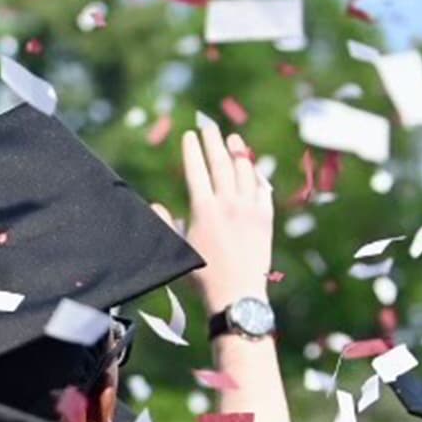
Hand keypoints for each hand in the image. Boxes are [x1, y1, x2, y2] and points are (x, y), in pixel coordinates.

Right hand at [177, 115, 273, 307]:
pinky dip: (256, 175)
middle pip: (220, 163)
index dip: (192, 150)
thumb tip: (156, 205)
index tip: (189, 135)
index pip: (196, 170)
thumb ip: (168, 224)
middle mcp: (228, 204)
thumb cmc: (203, 277)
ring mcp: (250, 210)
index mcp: (204, 210)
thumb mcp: (179, 249)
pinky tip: (252, 167)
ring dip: (237, 152)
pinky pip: (262, 189)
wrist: (238, 296)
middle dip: (213, 141)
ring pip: (244, 172)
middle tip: (208, 125)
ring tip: (232, 138)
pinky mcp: (265, 219)